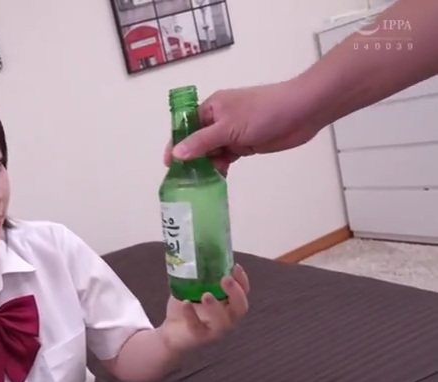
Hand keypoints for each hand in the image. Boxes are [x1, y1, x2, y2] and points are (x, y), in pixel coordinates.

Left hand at [161, 264, 250, 353]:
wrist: (171, 332)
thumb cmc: (187, 306)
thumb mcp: (193, 287)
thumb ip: (199, 274)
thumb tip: (196, 247)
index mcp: (229, 303)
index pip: (244, 292)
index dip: (243, 280)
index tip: (235, 266)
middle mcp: (227, 317)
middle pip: (241, 308)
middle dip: (236, 293)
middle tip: (225, 279)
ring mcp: (215, 330)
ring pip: (223, 322)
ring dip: (216, 308)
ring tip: (206, 295)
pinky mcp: (200, 338)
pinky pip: (199, 329)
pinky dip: (192, 316)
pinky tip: (185, 304)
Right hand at [162, 79, 323, 175]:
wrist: (302, 111)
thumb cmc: (263, 112)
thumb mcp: (228, 127)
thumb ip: (202, 142)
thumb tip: (176, 154)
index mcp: (211, 108)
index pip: (185, 127)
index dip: (176, 144)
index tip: (169, 165)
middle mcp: (218, 120)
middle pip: (197, 141)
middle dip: (191, 158)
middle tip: (185, 180)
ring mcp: (232, 133)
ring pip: (212, 152)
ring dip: (206, 165)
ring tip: (200, 184)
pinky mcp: (245, 144)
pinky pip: (226, 157)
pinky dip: (221, 167)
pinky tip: (217, 179)